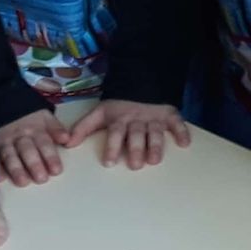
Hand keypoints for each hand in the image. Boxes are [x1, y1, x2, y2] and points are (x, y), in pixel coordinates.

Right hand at [0, 109, 69, 186]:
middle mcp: (19, 136)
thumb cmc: (27, 118)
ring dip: (16, 169)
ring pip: (9, 155)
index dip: (50, 157)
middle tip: (41, 179)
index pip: (44, 144)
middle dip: (34, 164)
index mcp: (35, 129)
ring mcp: (3, 141)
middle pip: (27, 151)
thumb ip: (55, 129)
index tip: (56, 171)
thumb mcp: (44, 117)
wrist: (2, 105)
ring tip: (23, 182)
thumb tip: (66, 139)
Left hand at [66, 100, 190, 170]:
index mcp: (120, 119)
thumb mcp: (100, 113)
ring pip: (155, 132)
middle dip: (135, 149)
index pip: (115, 133)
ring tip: (154, 160)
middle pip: (136, 135)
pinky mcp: (170, 115)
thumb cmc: (120, 106)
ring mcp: (154, 118)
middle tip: (134, 165)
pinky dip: (181, 132)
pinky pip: (177, 123)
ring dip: (155, 146)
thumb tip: (66, 144)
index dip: (112, 147)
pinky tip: (184, 143)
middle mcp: (137, 120)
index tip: (109, 163)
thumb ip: (84, 128)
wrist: (142, 84)